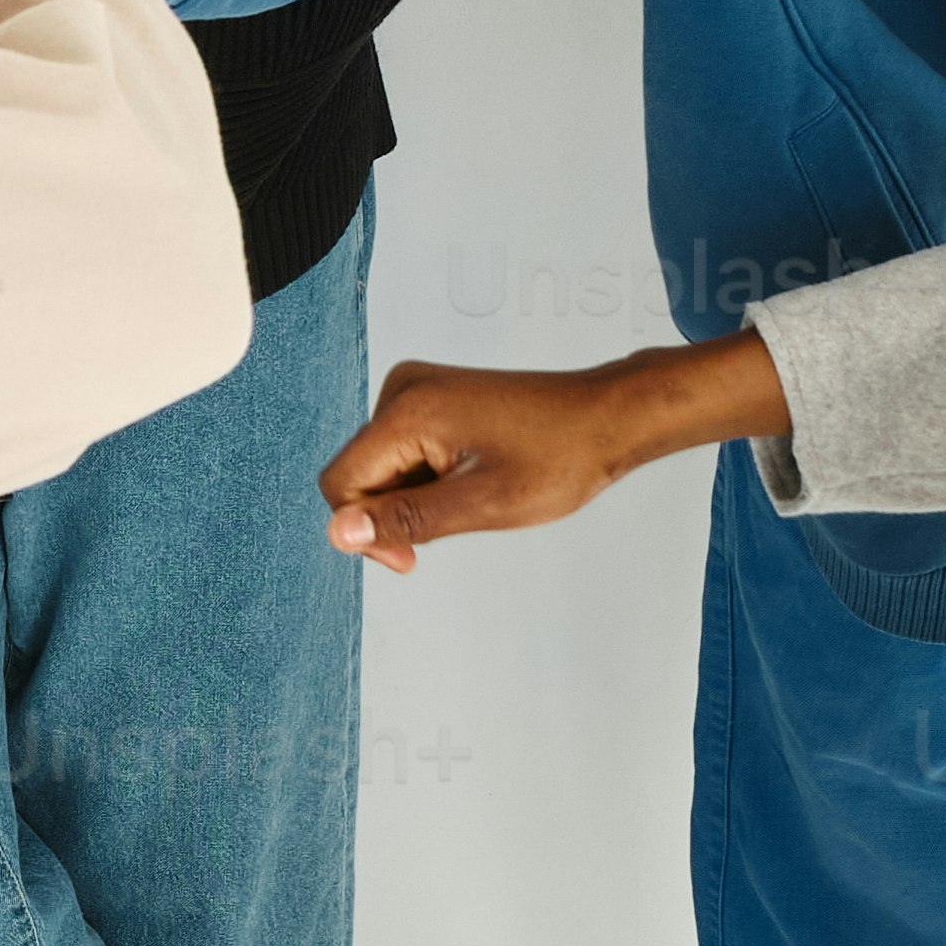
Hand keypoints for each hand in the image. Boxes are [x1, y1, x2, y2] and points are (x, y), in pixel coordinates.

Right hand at [319, 329, 791, 569]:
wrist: (606, 417)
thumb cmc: (559, 458)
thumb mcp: (480, 506)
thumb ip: (404, 520)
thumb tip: (338, 534)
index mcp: (408, 411)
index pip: (341, 484)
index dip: (366, 531)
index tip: (414, 555)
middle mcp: (403, 390)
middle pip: (359, 476)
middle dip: (394, 514)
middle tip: (457, 523)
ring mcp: (417, 390)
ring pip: (381, 469)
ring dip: (415, 499)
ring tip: (473, 497)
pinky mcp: (432, 397)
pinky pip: (403, 453)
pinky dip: (427, 480)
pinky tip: (472, 479)